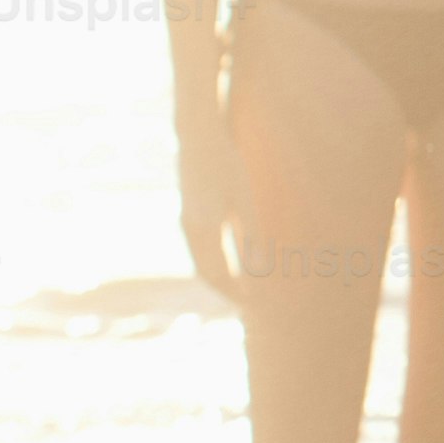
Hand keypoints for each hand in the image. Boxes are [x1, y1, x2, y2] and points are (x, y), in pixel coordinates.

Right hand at [175, 120, 247, 300]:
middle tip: (247, 306)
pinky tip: (229, 260)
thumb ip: (250, 237)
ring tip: (240, 288)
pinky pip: (198, 248)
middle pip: (206, 273)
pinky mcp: (187, 211)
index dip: (235, 294)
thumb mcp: (244, 200)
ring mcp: (185, 220)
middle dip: (226, 291)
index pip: (218, 276)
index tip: (254, 306)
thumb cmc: (227, 165)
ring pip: (200, 261)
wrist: (198, 135)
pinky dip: (212, 262)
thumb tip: (258, 273)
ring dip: (219, 278)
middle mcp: (190, 229)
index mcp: (204, 230)